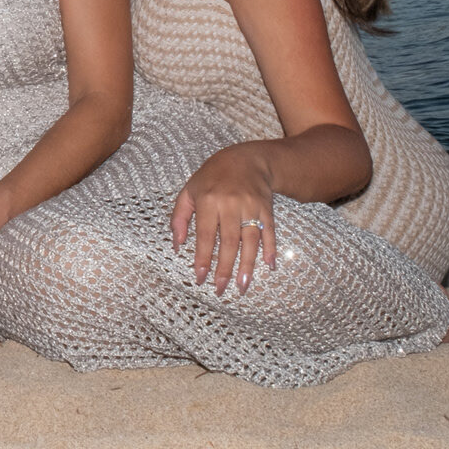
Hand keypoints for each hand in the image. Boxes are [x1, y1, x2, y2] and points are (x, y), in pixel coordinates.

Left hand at [171, 145, 277, 295]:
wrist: (246, 159)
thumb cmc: (212, 177)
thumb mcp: (189, 191)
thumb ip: (179, 217)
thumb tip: (177, 246)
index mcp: (208, 200)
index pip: (205, 235)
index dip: (203, 258)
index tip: (200, 278)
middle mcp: (230, 204)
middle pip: (228, 242)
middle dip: (224, 268)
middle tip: (221, 289)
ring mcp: (251, 206)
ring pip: (249, 240)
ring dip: (247, 265)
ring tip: (242, 286)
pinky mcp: (266, 208)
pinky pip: (269, 231)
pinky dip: (270, 248)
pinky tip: (270, 265)